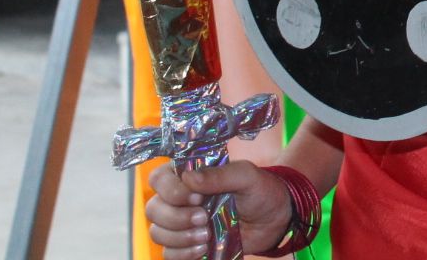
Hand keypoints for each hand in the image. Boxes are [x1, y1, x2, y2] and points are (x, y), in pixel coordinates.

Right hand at [145, 159, 293, 259]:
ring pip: (157, 233)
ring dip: (179, 237)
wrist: (274, 219)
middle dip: (176, 217)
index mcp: (189, 176)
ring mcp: (180, 224)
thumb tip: (189, 178)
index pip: (159, 179)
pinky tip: (203, 248)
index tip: (197, 197)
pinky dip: (182, 254)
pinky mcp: (186, 245)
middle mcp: (179, 199)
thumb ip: (220, 175)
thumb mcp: (246, 176)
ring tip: (206, 236)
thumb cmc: (259, 190)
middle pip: (153, 209)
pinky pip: (168, 254)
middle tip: (204, 219)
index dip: (172, 190)